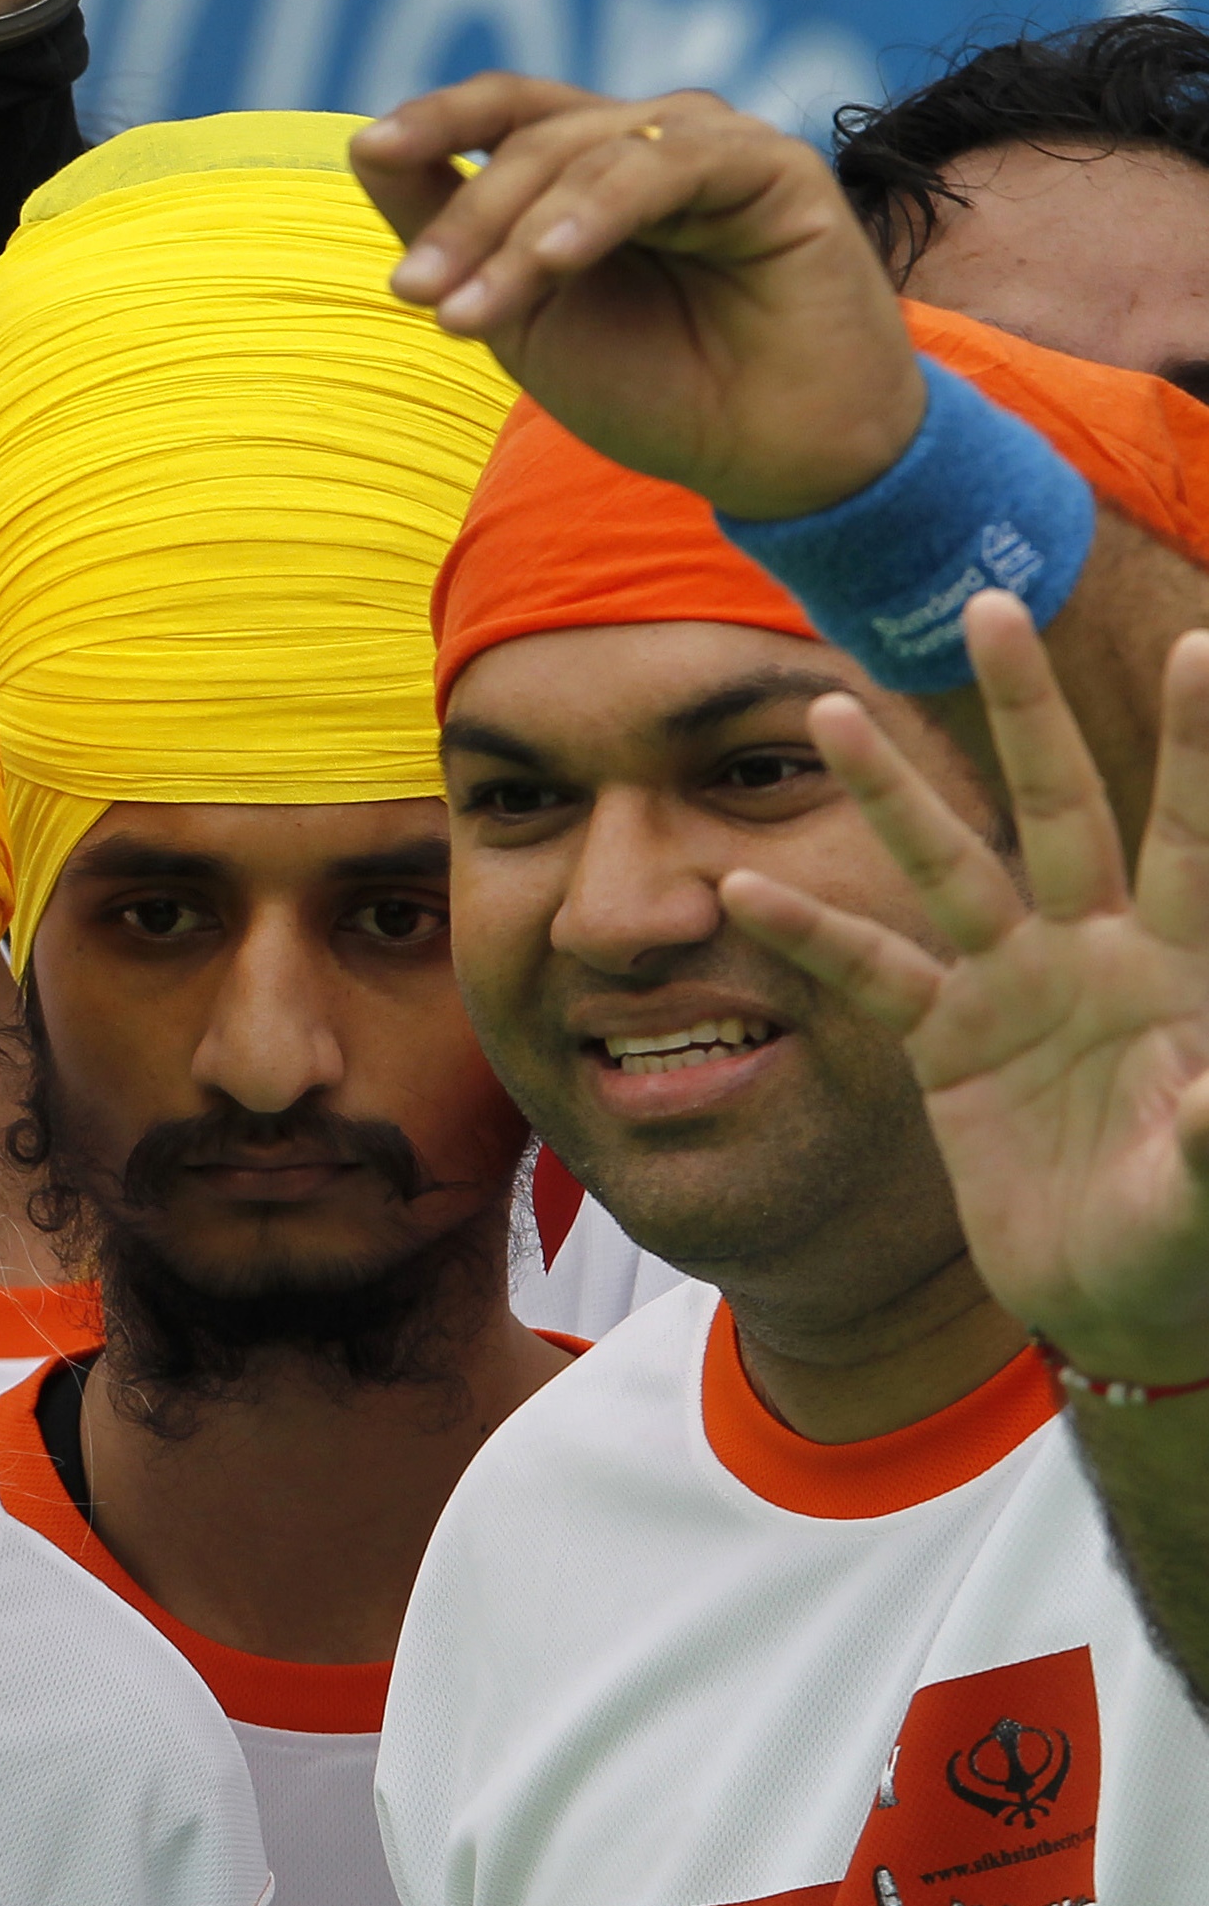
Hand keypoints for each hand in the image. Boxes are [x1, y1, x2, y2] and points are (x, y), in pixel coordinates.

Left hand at [349, 75, 919, 519]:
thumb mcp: (522, 315)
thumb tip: (366, 146)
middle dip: (466, 219)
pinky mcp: (772, 166)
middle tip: (415, 292)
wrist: (766, 454)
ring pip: (587, 155)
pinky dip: (598, 210)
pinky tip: (555, 260)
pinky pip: (667, 166)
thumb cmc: (652, 388)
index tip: (371, 147)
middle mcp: (648, 143)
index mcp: (588, 171)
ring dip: (516, 237)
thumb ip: (452, 232)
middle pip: (533, 139)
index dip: (437, 119)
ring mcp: (710, 147)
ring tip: (469, 315)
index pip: (506, 113)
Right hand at [720, 594, 1208, 1385]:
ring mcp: (1014, 987)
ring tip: (827, 709)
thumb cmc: (1191, 1242)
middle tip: (989, 607)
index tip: (1201, 645)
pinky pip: (869, 975)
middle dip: (1022, 712)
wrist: (1127, 1298)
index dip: (1196, 748)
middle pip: (1059, 806)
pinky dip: (809, 934)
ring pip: (945, 865)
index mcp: (1182, 967)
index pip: (1191, 837)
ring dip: (890, 790)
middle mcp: (1096, 950)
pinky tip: (742, 892)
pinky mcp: (946, 1042)